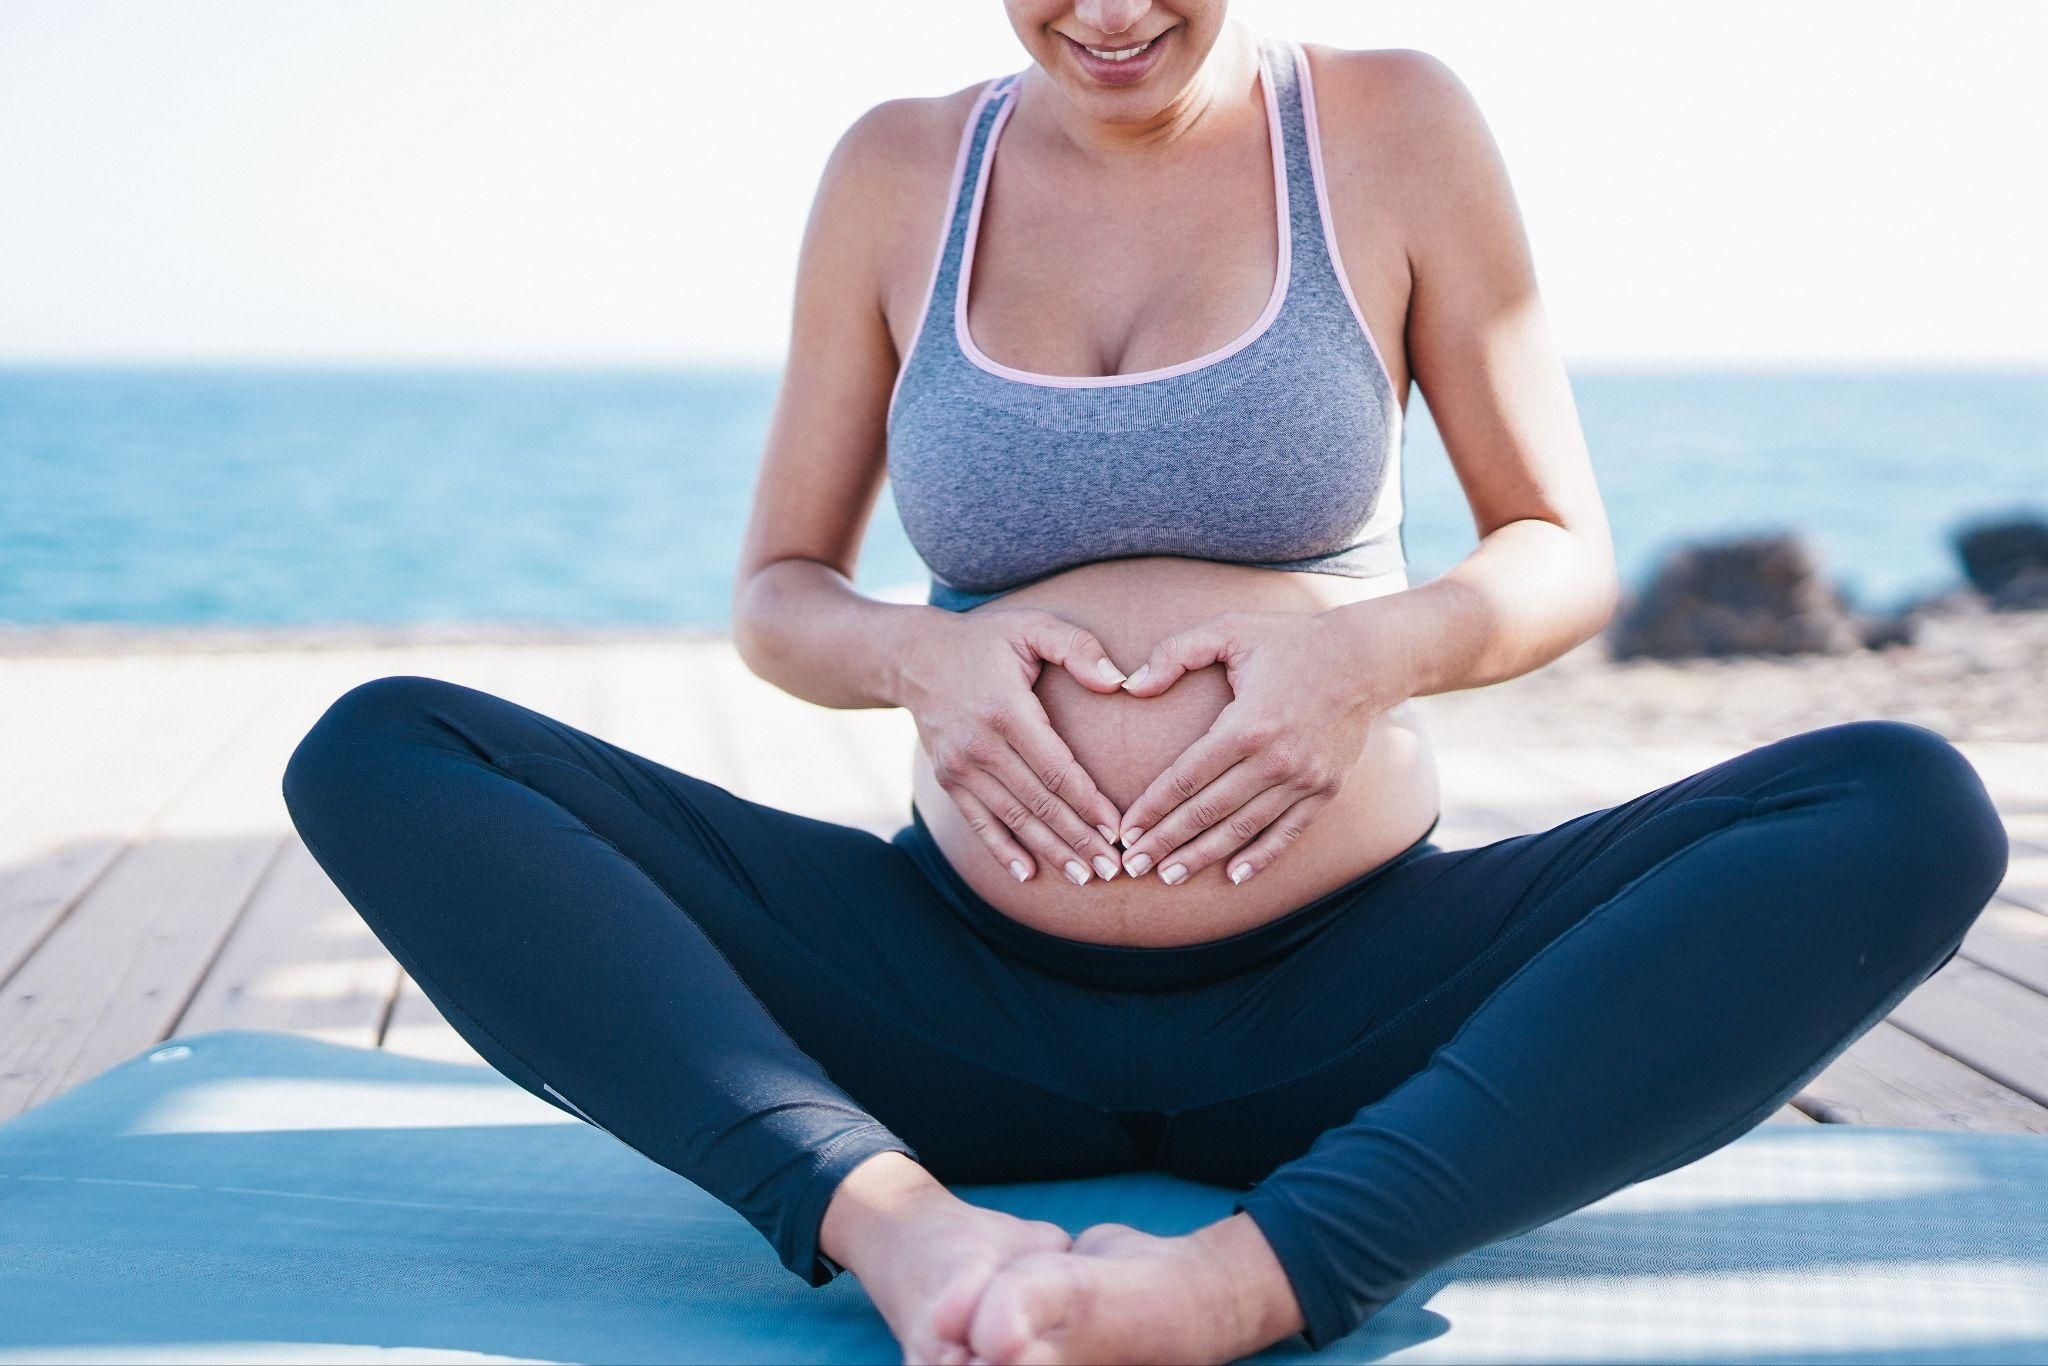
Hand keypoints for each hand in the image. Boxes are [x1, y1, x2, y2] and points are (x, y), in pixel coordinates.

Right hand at [898, 606, 1129, 885]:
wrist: (912, 656)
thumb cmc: (984, 640)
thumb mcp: (1032, 626)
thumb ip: (1078, 647)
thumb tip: (1118, 681)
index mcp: (1006, 710)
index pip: (1056, 768)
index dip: (1088, 803)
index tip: (1117, 829)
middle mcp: (980, 745)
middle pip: (1038, 803)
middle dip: (1078, 839)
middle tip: (1112, 868)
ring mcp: (960, 766)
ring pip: (1013, 819)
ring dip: (1050, 851)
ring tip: (1084, 878)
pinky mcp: (948, 779)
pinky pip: (979, 822)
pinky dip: (1003, 850)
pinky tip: (1028, 875)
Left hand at [1113, 609, 1406, 886]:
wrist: (1366, 659)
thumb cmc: (1290, 641)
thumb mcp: (1230, 630)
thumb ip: (1175, 653)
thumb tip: (1131, 686)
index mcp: (1248, 723)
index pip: (1187, 777)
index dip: (1153, 807)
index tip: (1126, 830)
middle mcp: (1276, 759)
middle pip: (1209, 811)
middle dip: (1167, 841)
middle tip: (1133, 865)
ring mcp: (1304, 779)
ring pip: (1243, 829)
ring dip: (1203, 856)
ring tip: (1169, 876)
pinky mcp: (1325, 790)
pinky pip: (1288, 832)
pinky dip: (1260, 857)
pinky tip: (1233, 876)